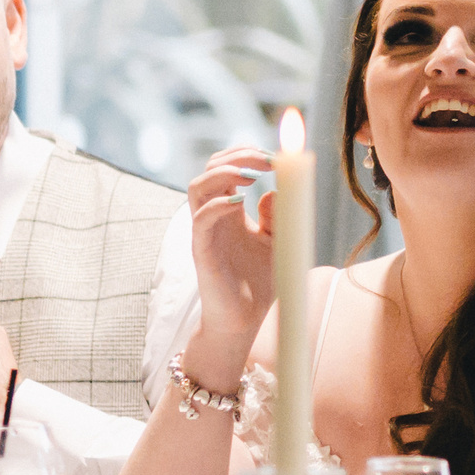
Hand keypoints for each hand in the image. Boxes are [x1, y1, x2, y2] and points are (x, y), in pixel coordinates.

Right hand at [183, 147, 279, 379]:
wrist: (244, 320)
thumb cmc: (257, 282)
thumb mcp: (275, 241)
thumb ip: (275, 215)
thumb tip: (277, 189)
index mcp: (230, 210)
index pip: (227, 168)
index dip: (246, 154)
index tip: (276, 155)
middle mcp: (214, 216)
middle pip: (210, 169)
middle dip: (237, 155)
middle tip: (268, 158)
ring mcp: (205, 232)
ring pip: (197, 187)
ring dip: (223, 172)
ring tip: (252, 173)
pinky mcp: (202, 251)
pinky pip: (200, 219)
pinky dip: (217, 204)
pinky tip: (240, 201)